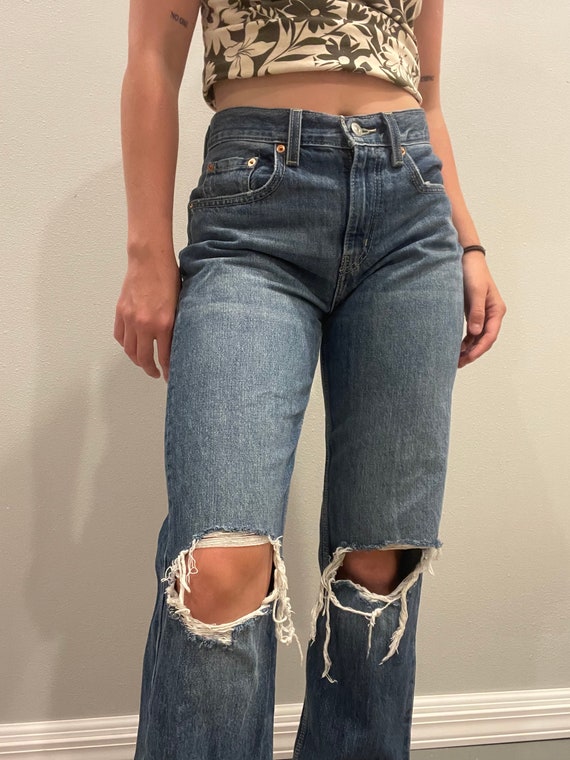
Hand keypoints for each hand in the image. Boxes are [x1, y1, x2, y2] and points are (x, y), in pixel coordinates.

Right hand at [114, 253, 180, 380]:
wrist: (149, 260)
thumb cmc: (168, 277)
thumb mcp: (180, 304)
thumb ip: (175, 324)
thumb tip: (176, 342)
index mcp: (164, 323)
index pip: (165, 356)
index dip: (167, 369)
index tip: (169, 376)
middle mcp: (145, 324)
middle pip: (144, 358)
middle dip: (151, 369)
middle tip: (156, 373)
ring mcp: (130, 319)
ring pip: (130, 350)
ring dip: (137, 360)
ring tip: (144, 363)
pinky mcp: (121, 312)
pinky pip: (120, 336)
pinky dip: (125, 345)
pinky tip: (132, 346)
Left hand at [459, 252, 506, 368]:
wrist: (466, 258)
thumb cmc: (473, 272)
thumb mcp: (476, 291)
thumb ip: (476, 312)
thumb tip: (475, 332)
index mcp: (496, 310)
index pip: (490, 335)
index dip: (479, 349)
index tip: (467, 358)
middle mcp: (491, 314)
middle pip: (484, 339)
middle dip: (473, 352)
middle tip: (458, 363)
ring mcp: (482, 314)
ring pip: (477, 337)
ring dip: (468, 349)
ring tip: (455, 360)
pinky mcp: (472, 312)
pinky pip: (471, 331)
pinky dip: (464, 341)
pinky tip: (456, 348)